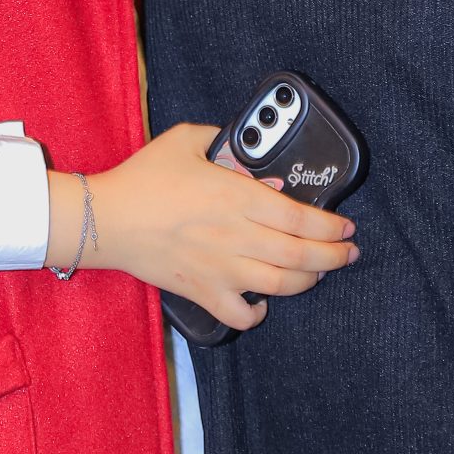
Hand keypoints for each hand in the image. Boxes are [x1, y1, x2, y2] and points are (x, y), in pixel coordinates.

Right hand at [51, 124, 358, 330]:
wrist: (106, 218)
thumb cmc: (144, 178)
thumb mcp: (187, 139)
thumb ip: (226, 141)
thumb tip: (256, 160)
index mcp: (236, 197)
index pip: (300, 217)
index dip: (331, 226)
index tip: (345, 226)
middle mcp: (236, 236)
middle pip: (302, 254)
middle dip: (335, 256)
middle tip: (348, 252)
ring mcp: (221, 268)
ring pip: (282, 285)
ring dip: (309, 281)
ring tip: (319, 273)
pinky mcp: (202, 291)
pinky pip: (240, 314)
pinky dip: (258, 313)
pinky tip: (263, 302)